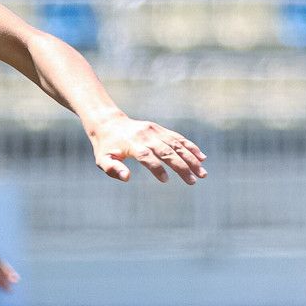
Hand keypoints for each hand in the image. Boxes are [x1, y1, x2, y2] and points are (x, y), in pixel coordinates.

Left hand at [90, 114, 204, 184]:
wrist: (109, 124)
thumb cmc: (106, 147)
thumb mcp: (102, 160)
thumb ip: (113, 169)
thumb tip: (127, 178)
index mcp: (132, 145)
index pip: (147, 157)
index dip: (156, 168)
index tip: (165, 180)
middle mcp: (146, 136)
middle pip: (167, 152)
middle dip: (182, 167)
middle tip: (194, 181)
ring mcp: (155, 131)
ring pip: (177, 145)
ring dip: (191, 158)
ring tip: (202, 172)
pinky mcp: (160, 129)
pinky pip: (178, 138)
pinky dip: (191, 147)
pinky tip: (202, 157)